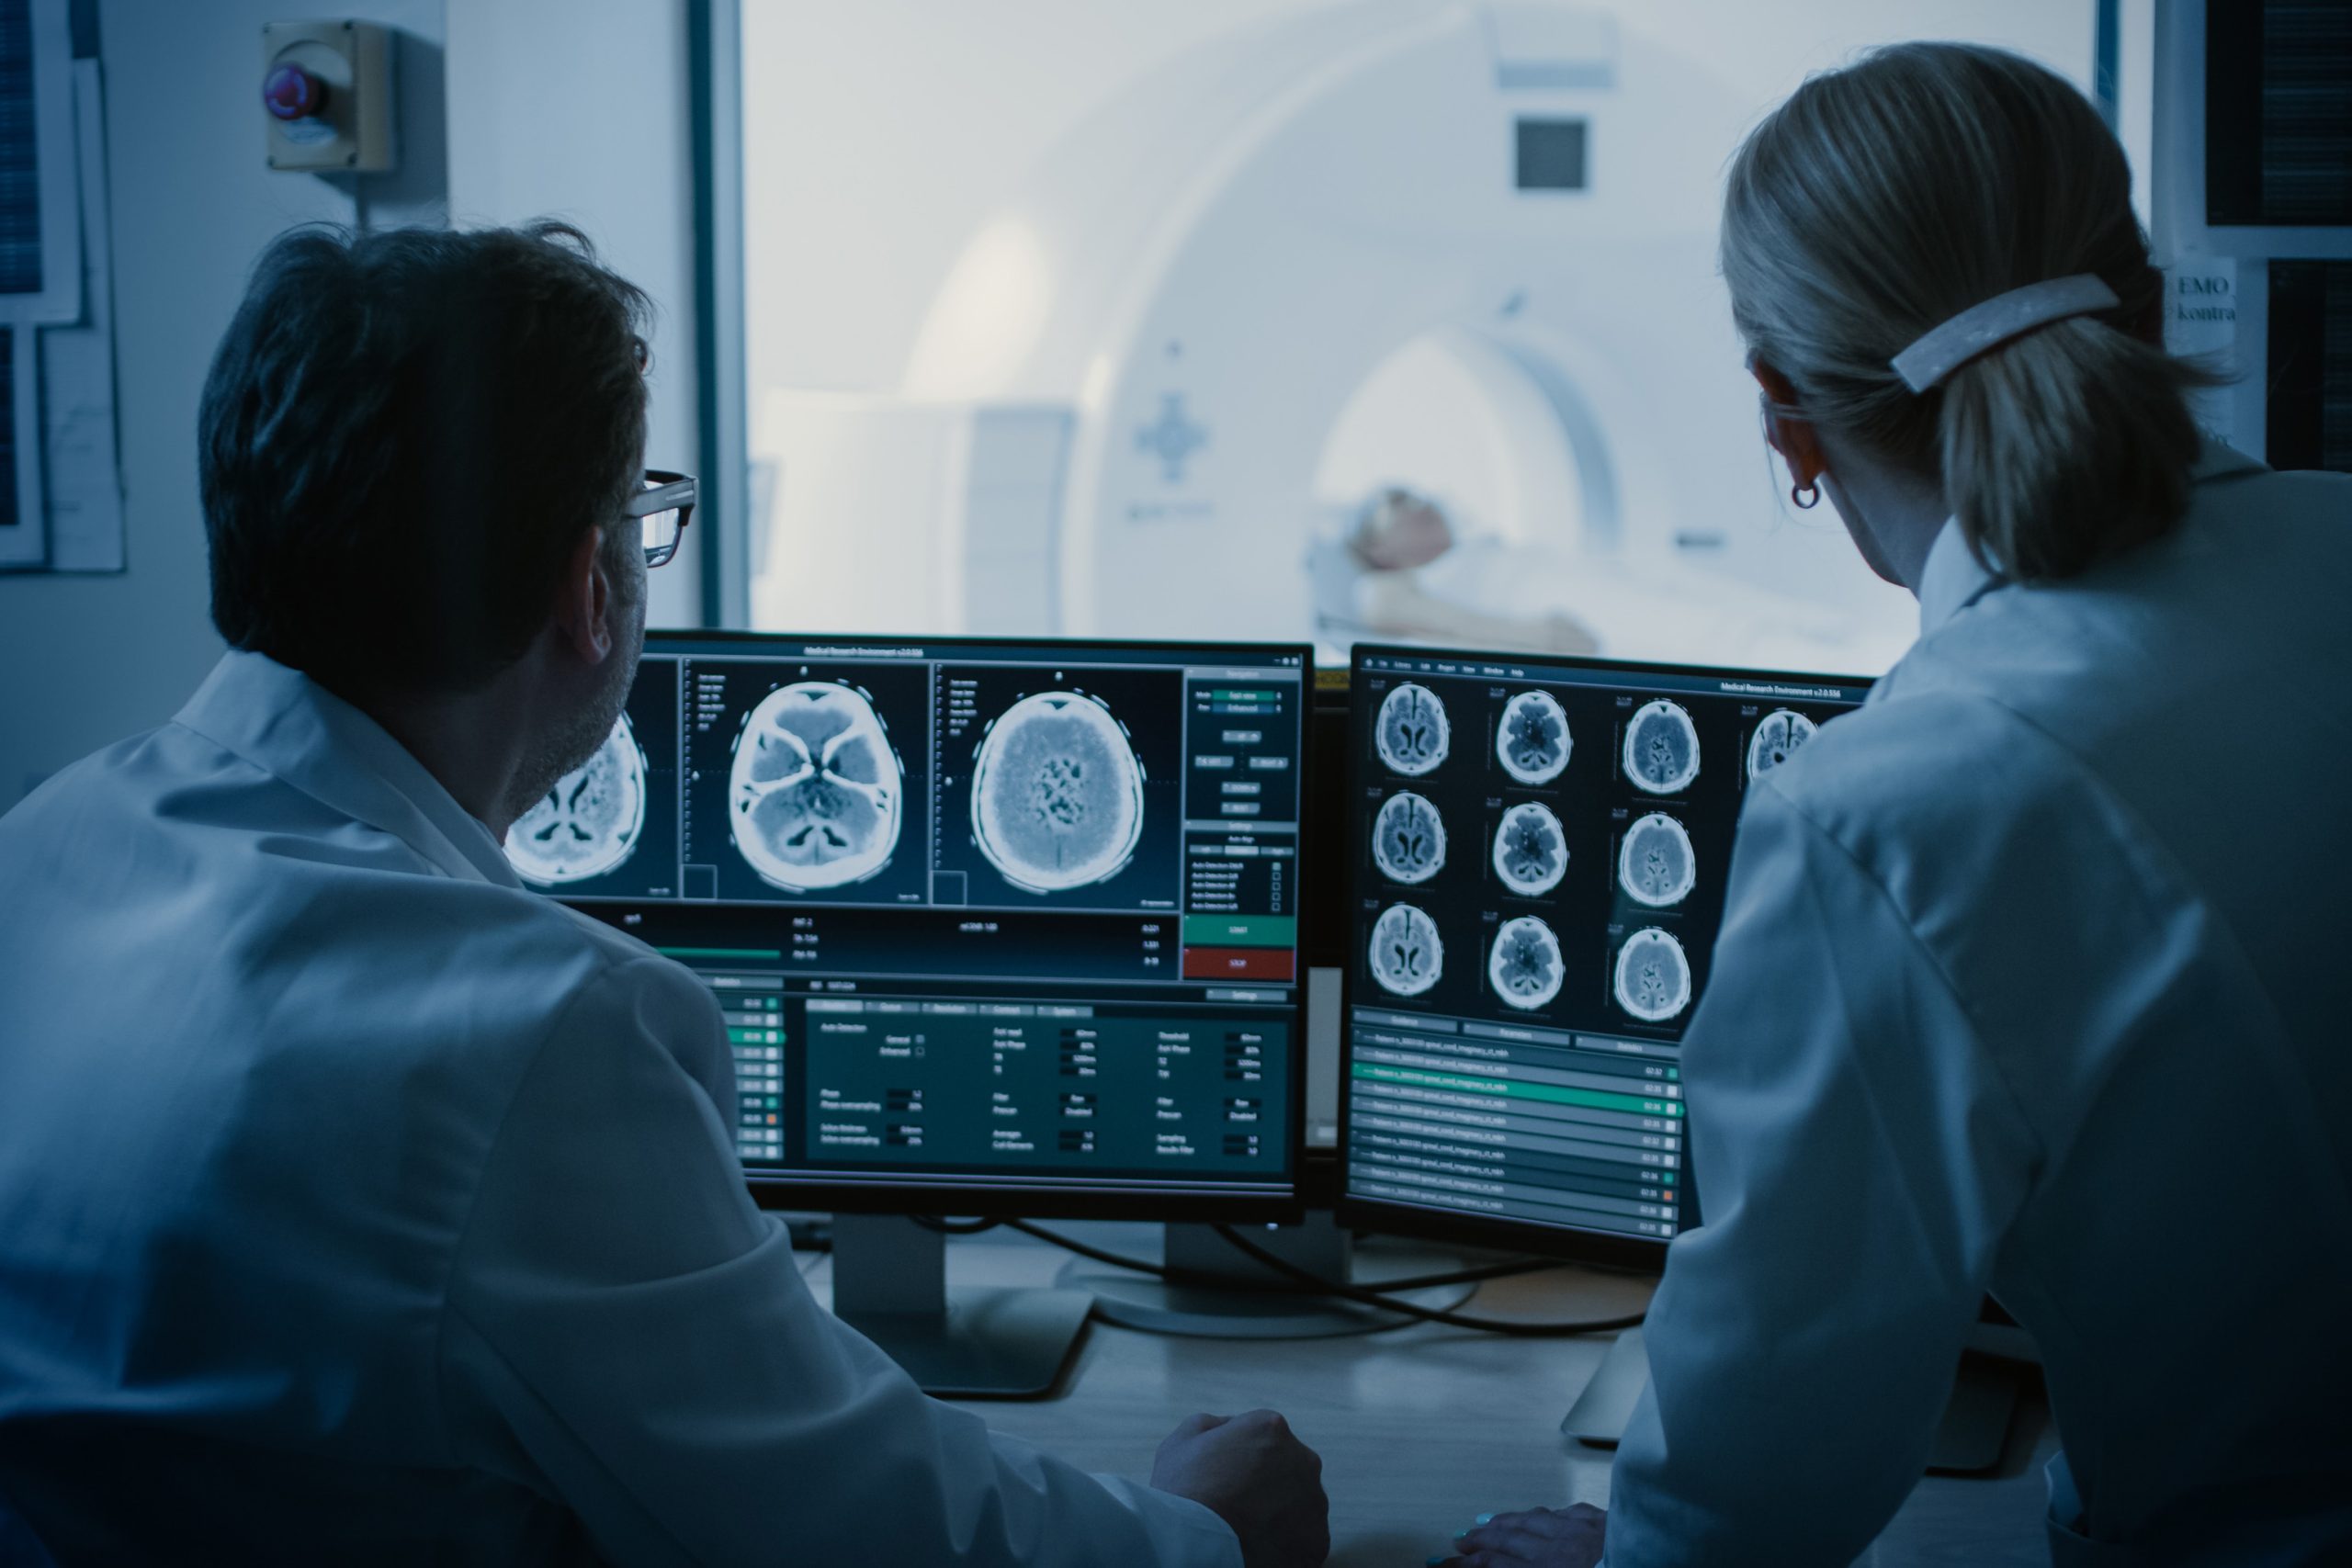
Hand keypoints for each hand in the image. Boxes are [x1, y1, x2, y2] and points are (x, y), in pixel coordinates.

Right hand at [1150, 1409, 1329, 1567]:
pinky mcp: (1316, 1541)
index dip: (1243, 1460)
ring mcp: (1314, 1502)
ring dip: (1281, 1514)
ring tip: (1248, 1530)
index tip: (1226, 1479)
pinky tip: (1260, 1548)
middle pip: (1289, 1470)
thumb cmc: (1182, 1489)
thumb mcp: (1185, 1438)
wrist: (1190, 1542)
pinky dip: (1288, 1545)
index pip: (1266, 1439)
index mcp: (1272, 1428)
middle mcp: (1303, 1459)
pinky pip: (1305, 1540)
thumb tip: (1232, 1427)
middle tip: (1238, 1505)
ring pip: (1301, 1505)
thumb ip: (1216, 1425)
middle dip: (1269, 1485)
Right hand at [1434, 1503, 1605, 1567]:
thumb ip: (1530, 1567)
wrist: (1665, 1562)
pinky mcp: (1607, 1522)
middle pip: (1509, 1542)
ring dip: (1508, 1522)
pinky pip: (1569, 1512)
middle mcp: (1559, 1550)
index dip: (1470, 1566)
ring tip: (1488, 1523)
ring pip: (1534, 1521)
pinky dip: (1550, 1513)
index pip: (1497, 1567)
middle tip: (1461, 1543)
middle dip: (1481, 1542)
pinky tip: (1543, 1512)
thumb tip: (1501, 1564)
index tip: (1449, 1564)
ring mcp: (1583, 1532)